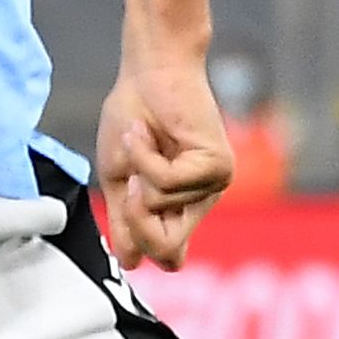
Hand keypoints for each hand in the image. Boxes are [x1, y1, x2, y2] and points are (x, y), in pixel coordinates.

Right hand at [94, 54, 235, 270]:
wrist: (147, 73)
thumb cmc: (133, 118)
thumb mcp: (121, 178)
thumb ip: (127, 220)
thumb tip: (132, 265)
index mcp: (181, 206)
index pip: (169, 256)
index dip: (140, 243)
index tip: (127, 204)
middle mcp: (203, 200)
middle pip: (167, 248)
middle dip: (136, 221)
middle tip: (130, 183)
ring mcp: (214, 184)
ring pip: (161, 208)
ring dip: (138, 170)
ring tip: (140, 139)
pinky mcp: (218, 166)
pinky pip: (169, 183)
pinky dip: (147, 158)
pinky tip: (145, 134)